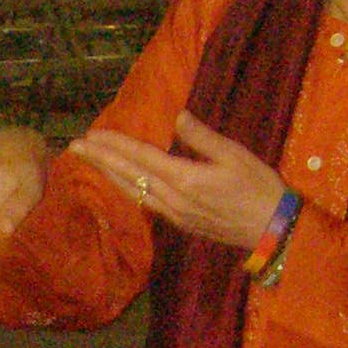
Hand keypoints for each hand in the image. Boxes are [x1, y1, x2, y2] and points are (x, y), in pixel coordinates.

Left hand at [68, 113, 284, 253]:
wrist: (272, 230)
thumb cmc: (259, 187)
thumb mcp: (235, 155)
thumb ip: (203, 137)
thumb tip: (177, 118)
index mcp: (185, 179)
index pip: (140, 158)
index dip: (114, 146)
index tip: (92, 136)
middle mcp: (173, 199)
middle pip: (129, 176)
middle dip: (101, 160)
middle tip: (75, 147)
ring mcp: (175, 214)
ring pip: (134, 192)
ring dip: (111, 175)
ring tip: (92, 161)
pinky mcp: (181, 223)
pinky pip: (147, 203)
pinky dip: (129, 190)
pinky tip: (122, 182)